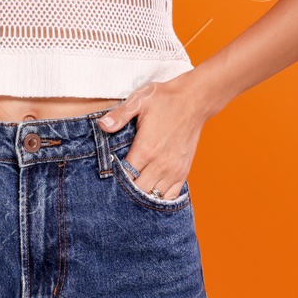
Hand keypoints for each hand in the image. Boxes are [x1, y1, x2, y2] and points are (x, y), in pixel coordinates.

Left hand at [97, 71, 214, 200]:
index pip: (125, 176)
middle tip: (118, 180)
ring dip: (142, 193)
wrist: (194, 100)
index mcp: (146, 149)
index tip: (109, 172)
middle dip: (126, 188)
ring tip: (134, 184)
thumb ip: (120, 115)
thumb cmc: (166, 99)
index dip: (115, 177)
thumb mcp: (139, 100)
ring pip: (153, 195)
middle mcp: (160, 164)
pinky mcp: (184, 171)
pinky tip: (151, 189)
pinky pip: (170, 196)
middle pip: (138, 190)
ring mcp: (173, 170)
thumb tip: (102, 125)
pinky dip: (160, 197)